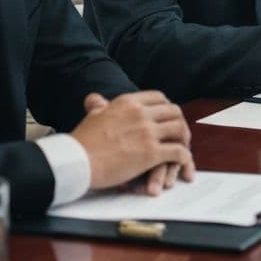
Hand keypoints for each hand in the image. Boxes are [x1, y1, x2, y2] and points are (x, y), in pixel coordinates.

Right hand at [72, 91, 195, 194]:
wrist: (75, 163)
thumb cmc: (81, 142)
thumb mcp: (92, 116)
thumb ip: (98, 106)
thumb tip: (94, 98)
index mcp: (128, 102)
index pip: (159, 97)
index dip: (167, 107)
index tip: (167, 117)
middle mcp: (141, 113)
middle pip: (174, 111)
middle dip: (179, 122)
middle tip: (179, 134)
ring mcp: (147, 132)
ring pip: (180, 129)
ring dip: (185, 138)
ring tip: (183, 147)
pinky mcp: (151, 153)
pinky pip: (178, 152)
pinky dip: (184, 157)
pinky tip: (183, 161)